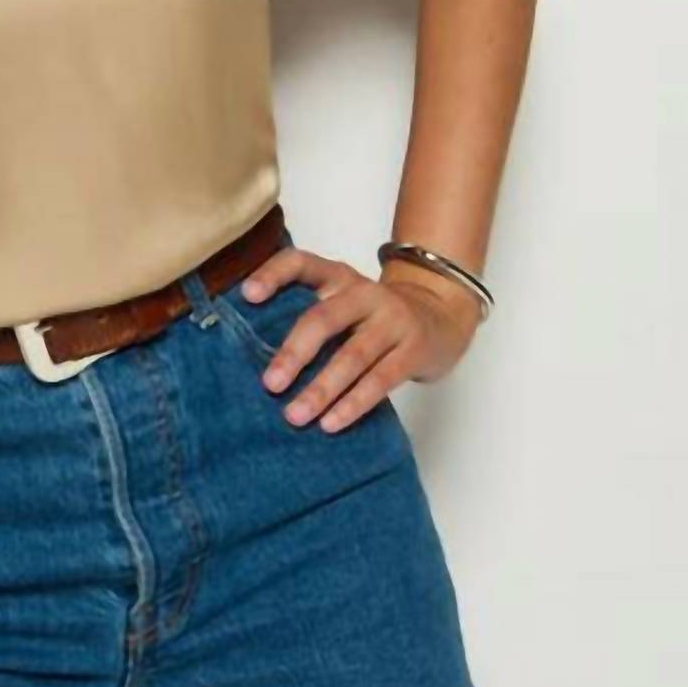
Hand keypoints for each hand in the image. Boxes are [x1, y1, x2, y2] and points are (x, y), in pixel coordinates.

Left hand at [239, 245, 483, 432]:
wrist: (440, 317)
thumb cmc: (370, 317)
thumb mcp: (340, 301)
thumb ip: (305, 314)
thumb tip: (247, 355)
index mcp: (336, 276)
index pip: (300, 263)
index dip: (273, 275)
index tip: (247, 296)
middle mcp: (364, 293)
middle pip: (324, 318)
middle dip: (295, 353)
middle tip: (270, 384)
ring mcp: (392, 320)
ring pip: (352, 356)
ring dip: (321, 389)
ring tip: (295, 416)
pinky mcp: (413, 350)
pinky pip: (380, 380)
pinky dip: (353, 404)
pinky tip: (330, 423)